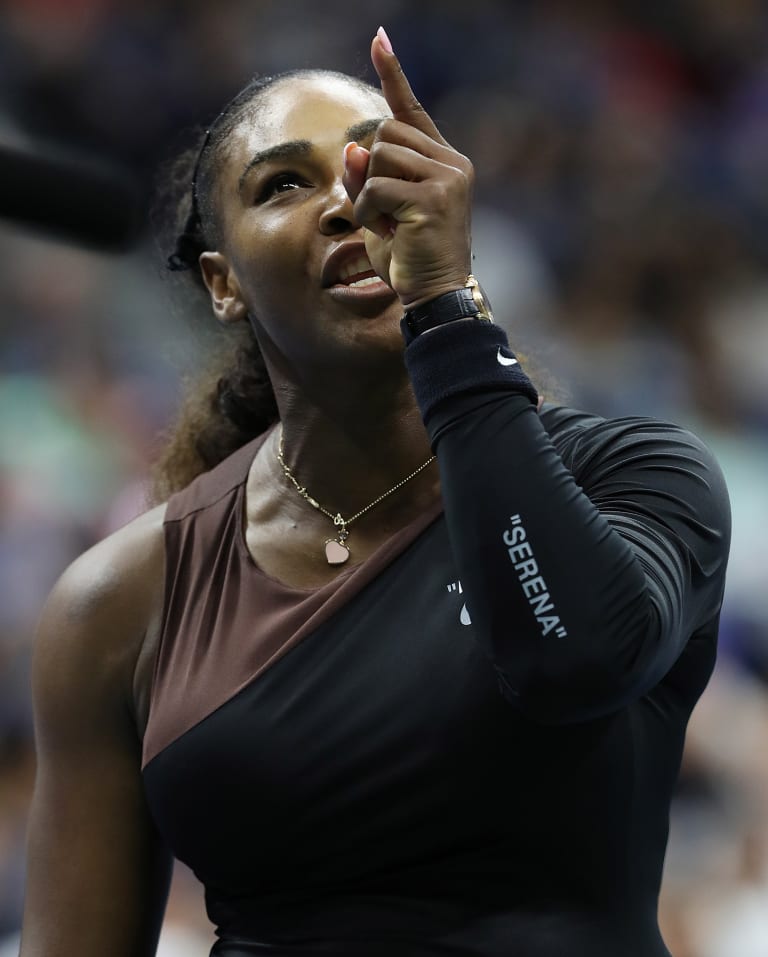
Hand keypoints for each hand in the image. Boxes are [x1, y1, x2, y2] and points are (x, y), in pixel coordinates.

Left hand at [343, 28, 473, 308]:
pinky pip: (376, 187)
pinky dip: (370, 212)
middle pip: (384, 133)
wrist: (436, 296)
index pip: (411, 111)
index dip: (393, 75)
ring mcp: (447, 176)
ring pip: (378, 155)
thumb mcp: (380, 213)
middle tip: (388, 215)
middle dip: (370, 173)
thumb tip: (352, 149)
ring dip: (369, 194)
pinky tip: (390, 233)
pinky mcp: (435, 195)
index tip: (378, 38)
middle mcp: (452, 162)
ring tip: (391, 225)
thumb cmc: (410, 258)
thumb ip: (366, 179)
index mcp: (444, 161)